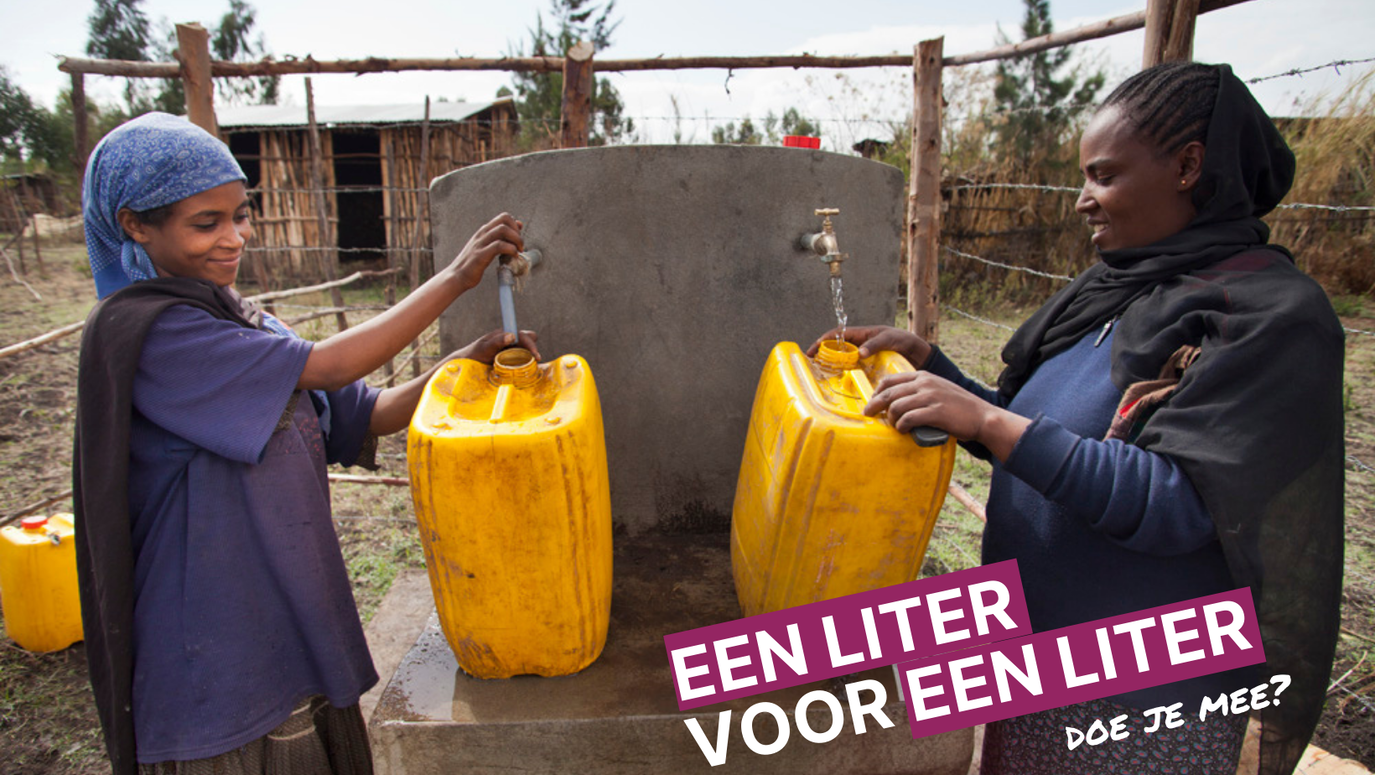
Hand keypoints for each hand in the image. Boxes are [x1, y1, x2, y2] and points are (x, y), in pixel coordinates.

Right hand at [446, 213, 523, 291]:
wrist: (457, 276)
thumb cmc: (473, 264)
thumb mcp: (486, 247)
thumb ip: (500, 238)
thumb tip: (518, 225)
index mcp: (483, 231)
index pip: (504, 217)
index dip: (515, 225)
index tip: (519, 238)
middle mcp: (482, 234)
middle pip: (504, 219)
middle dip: (517, 231)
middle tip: (520, 245)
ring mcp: (480, 243)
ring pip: (502, 230)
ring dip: (516, 239)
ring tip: (519, 250)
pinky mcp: (480, 255)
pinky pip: (499, 246)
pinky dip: (510, 249)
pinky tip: (513, 256)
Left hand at [448, 329, 539, 365]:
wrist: (464, 366)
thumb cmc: (472, 355)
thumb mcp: (483, 348)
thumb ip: (496, 341)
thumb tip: (512, 335)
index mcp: (504, 335)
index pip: (523, 335)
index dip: (531, 343)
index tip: (535, 355)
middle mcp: (509, 342)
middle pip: (528, 343)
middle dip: (533, 351)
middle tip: (534, 362)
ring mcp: (510, 352)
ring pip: (527, 354)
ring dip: (529, 361)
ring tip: (528, 369)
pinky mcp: (509, 362)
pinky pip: (522, 363)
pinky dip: (525, 367)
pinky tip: (523, 374)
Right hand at [807, 325, 931, 367]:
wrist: (917, 352)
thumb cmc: (903, 340)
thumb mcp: (890, 339)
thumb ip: (875, 344)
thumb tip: (860, 353)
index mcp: (862, 334)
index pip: (837, 334)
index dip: (823, 340)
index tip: (812, 349)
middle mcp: (860, 344)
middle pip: (836, 348)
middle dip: (822, 354)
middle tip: (811, 365)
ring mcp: (863, 356)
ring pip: (842, 360)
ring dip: (831, 365)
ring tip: (821, 375)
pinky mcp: (868, 367)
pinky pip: (852, 369)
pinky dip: (844, 374)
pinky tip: (839, 383)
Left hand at [866, 371, 1029, 460]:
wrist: (983, 416)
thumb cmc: (959, 407)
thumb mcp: (939, 390)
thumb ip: (920, 391)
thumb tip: (897, 402)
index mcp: (924, 376)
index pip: (891, 380)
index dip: (877, 391)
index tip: (872, 401)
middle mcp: (925, 383)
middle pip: (889, 393)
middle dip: (875, 404)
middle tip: (868, 414)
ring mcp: (930, 397)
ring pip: (897, 406)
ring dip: (891, 418)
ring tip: (894, 426)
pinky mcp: (935, 412)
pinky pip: (908, 419)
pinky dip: (902, 426)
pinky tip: (903, 430)